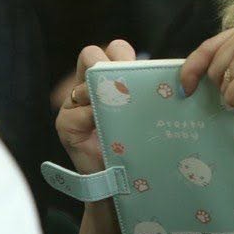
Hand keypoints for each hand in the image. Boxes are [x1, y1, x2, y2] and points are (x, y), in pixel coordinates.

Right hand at [55, 40, 135, 173]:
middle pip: (90, 54)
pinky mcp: (65, 125)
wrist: (122, 184)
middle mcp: (87, 87)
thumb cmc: (138, 145)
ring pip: (82, 79)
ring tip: (118, 108)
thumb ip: (146, 91)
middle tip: (126, 84)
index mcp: (108, 79)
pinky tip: (107, 130)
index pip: (114, 49)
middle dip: (109, 64)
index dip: (124, 54)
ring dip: (102, 91)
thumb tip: (168, 74)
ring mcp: (73, 106)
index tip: (138, 70)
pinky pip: (78, 113)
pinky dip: (95, 118)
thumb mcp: (145, 112)